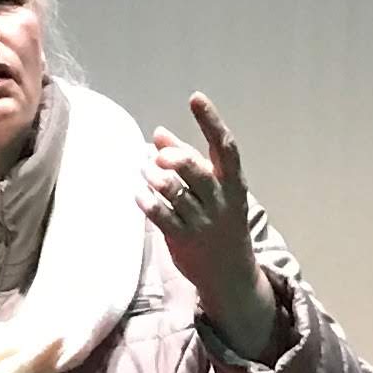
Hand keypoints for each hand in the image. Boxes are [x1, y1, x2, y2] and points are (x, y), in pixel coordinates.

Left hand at [143, 94, 277, 359]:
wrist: (231, 273)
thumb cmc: (219, 220)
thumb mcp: (214, 190)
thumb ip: (186, 159)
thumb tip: (157, 134)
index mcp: (233, 183)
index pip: (225, 146)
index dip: (211, 121)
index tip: (196, 98)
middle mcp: (221, 201)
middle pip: (199, 172)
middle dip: (178, 158)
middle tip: (159, 154)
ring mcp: (204, 222)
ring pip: (177, 194)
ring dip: (155, 179)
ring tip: (145, 172)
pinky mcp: (185, 240)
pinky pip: (162, 217)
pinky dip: (148, 202)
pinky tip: (139, 194)